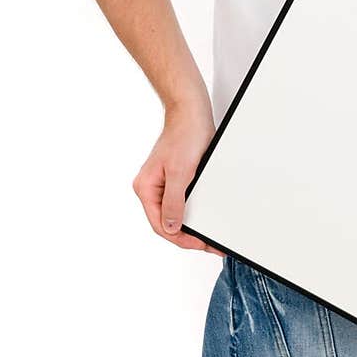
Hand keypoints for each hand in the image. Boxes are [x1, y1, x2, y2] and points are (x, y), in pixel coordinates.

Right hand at [132, 99, 224, 254]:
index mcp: (146, 188)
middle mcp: (151, 188)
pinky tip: (206, 216)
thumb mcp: (181, 172)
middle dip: (189, 235)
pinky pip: (182, 201)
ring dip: (192, 224)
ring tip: (209, 234)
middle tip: (210, 244)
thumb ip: (174, 201)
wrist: (192, 111)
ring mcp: (163, 183)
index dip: (182, 238)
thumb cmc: (184, 135)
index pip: (161, 225)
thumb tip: (171, 227)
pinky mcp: (175, 177)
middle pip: (168, 222)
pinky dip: (194, 211)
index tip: (201, 243)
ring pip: (175, 213)